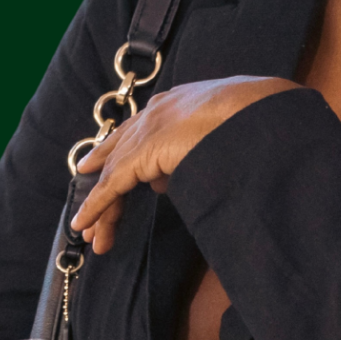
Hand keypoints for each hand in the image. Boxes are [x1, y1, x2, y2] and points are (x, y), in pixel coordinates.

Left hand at [70, 75, 297, 252]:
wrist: (255, 108)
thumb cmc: (252, 119)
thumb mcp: (220, 133)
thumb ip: (193, 151)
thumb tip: (163, 181)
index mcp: (175, 104)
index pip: (137, 134)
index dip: (118, 158)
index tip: (106, 178)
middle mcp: (155, 113)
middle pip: (118, 154)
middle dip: (102, 186)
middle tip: (91, 216)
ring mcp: (147, 129)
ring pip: (113, 174)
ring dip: (101, 206)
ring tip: (92, 235)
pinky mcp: (143, 151)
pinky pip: (111, 184)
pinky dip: (96, 205)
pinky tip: (85, 223)